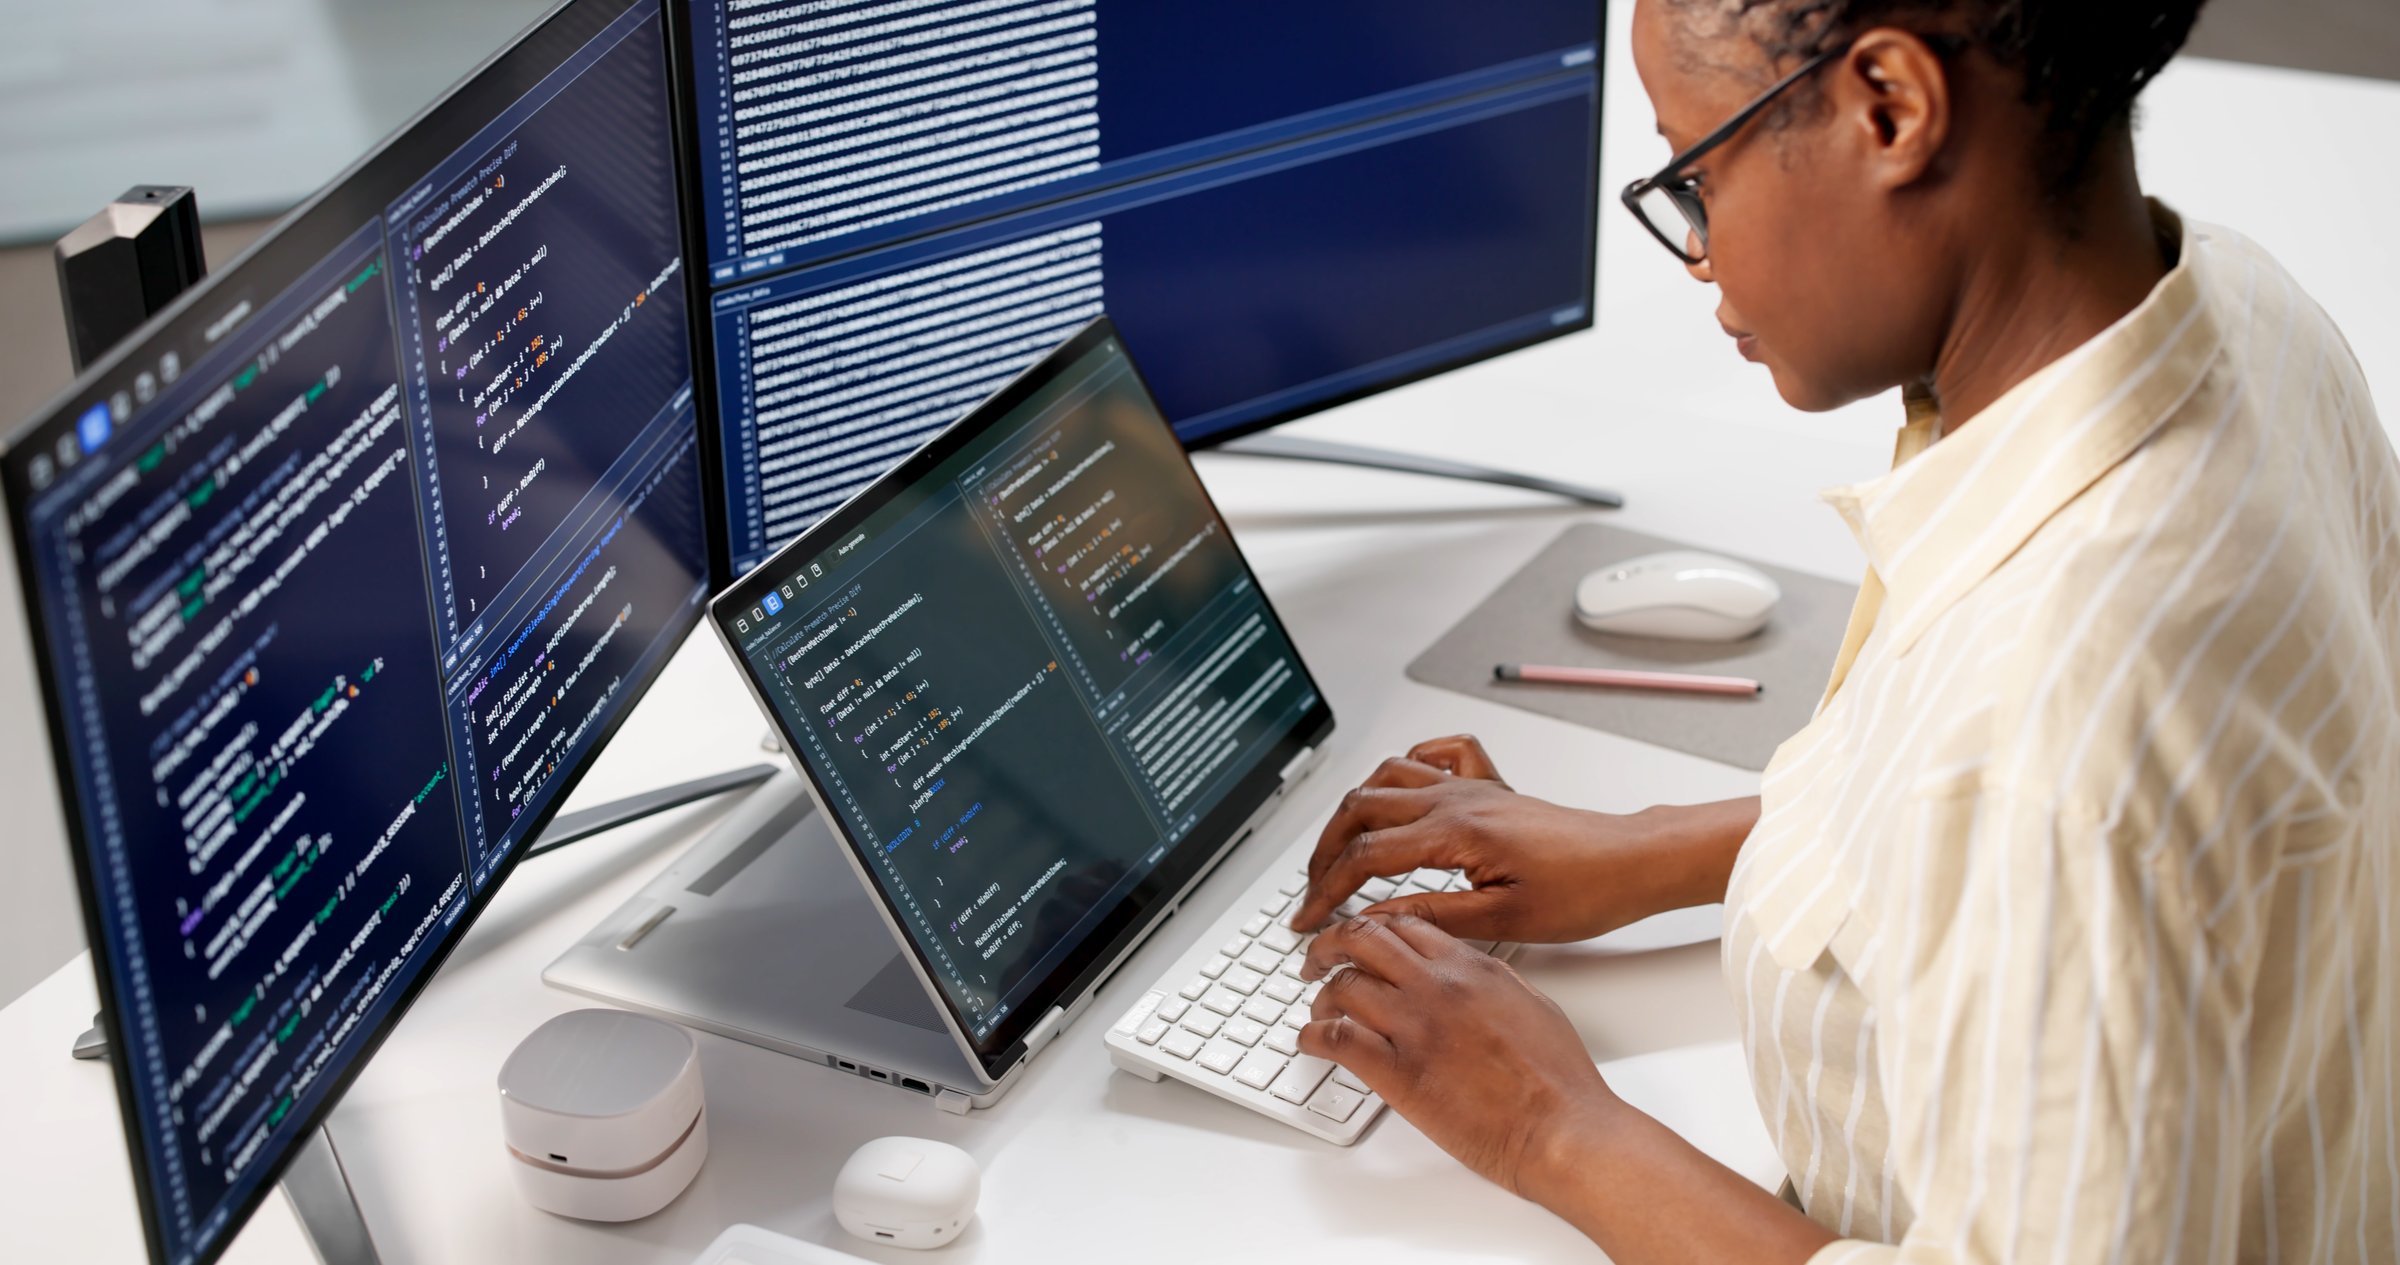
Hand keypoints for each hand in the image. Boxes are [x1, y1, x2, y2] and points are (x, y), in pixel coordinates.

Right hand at [1290, 735, 1684, 944]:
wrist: (1630, 861)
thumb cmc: (1583, 891)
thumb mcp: (1503, 921)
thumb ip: (1430, 914)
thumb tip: (1372, 918)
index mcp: (1454, 832)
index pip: (1365, 857)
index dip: (1326, 891)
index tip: (1307, 921)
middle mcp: (1456, 798)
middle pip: (1360, 810)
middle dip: (1325, 851)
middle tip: (1312, 890)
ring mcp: (1470, 786)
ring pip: (1386, 778)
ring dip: (1353, 810)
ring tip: (1338, 847)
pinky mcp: (1487, 787)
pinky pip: (1434, 754)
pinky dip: (1407, 764)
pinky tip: (1400, 787)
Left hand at [1298, 912, 1614, 1195]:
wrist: (1562, 1129)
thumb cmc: (1557, 1080)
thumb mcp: (1531, 1004)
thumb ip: (1490, 982)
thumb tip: (1466, 978)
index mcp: (1471, 966)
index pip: (1402, 924)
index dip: (1370, 928)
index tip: (1358, 938)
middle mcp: (1438, 986)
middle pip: (1362, 940)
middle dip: (1331, 945)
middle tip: (1318, 959)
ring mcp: (1415, 1027)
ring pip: (1343, 986)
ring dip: (1322, 997)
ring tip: (1319, 1010)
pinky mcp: (1398, 1073)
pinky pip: (1336, 1040)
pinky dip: (1313, 1038)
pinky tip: (1311, 1043)